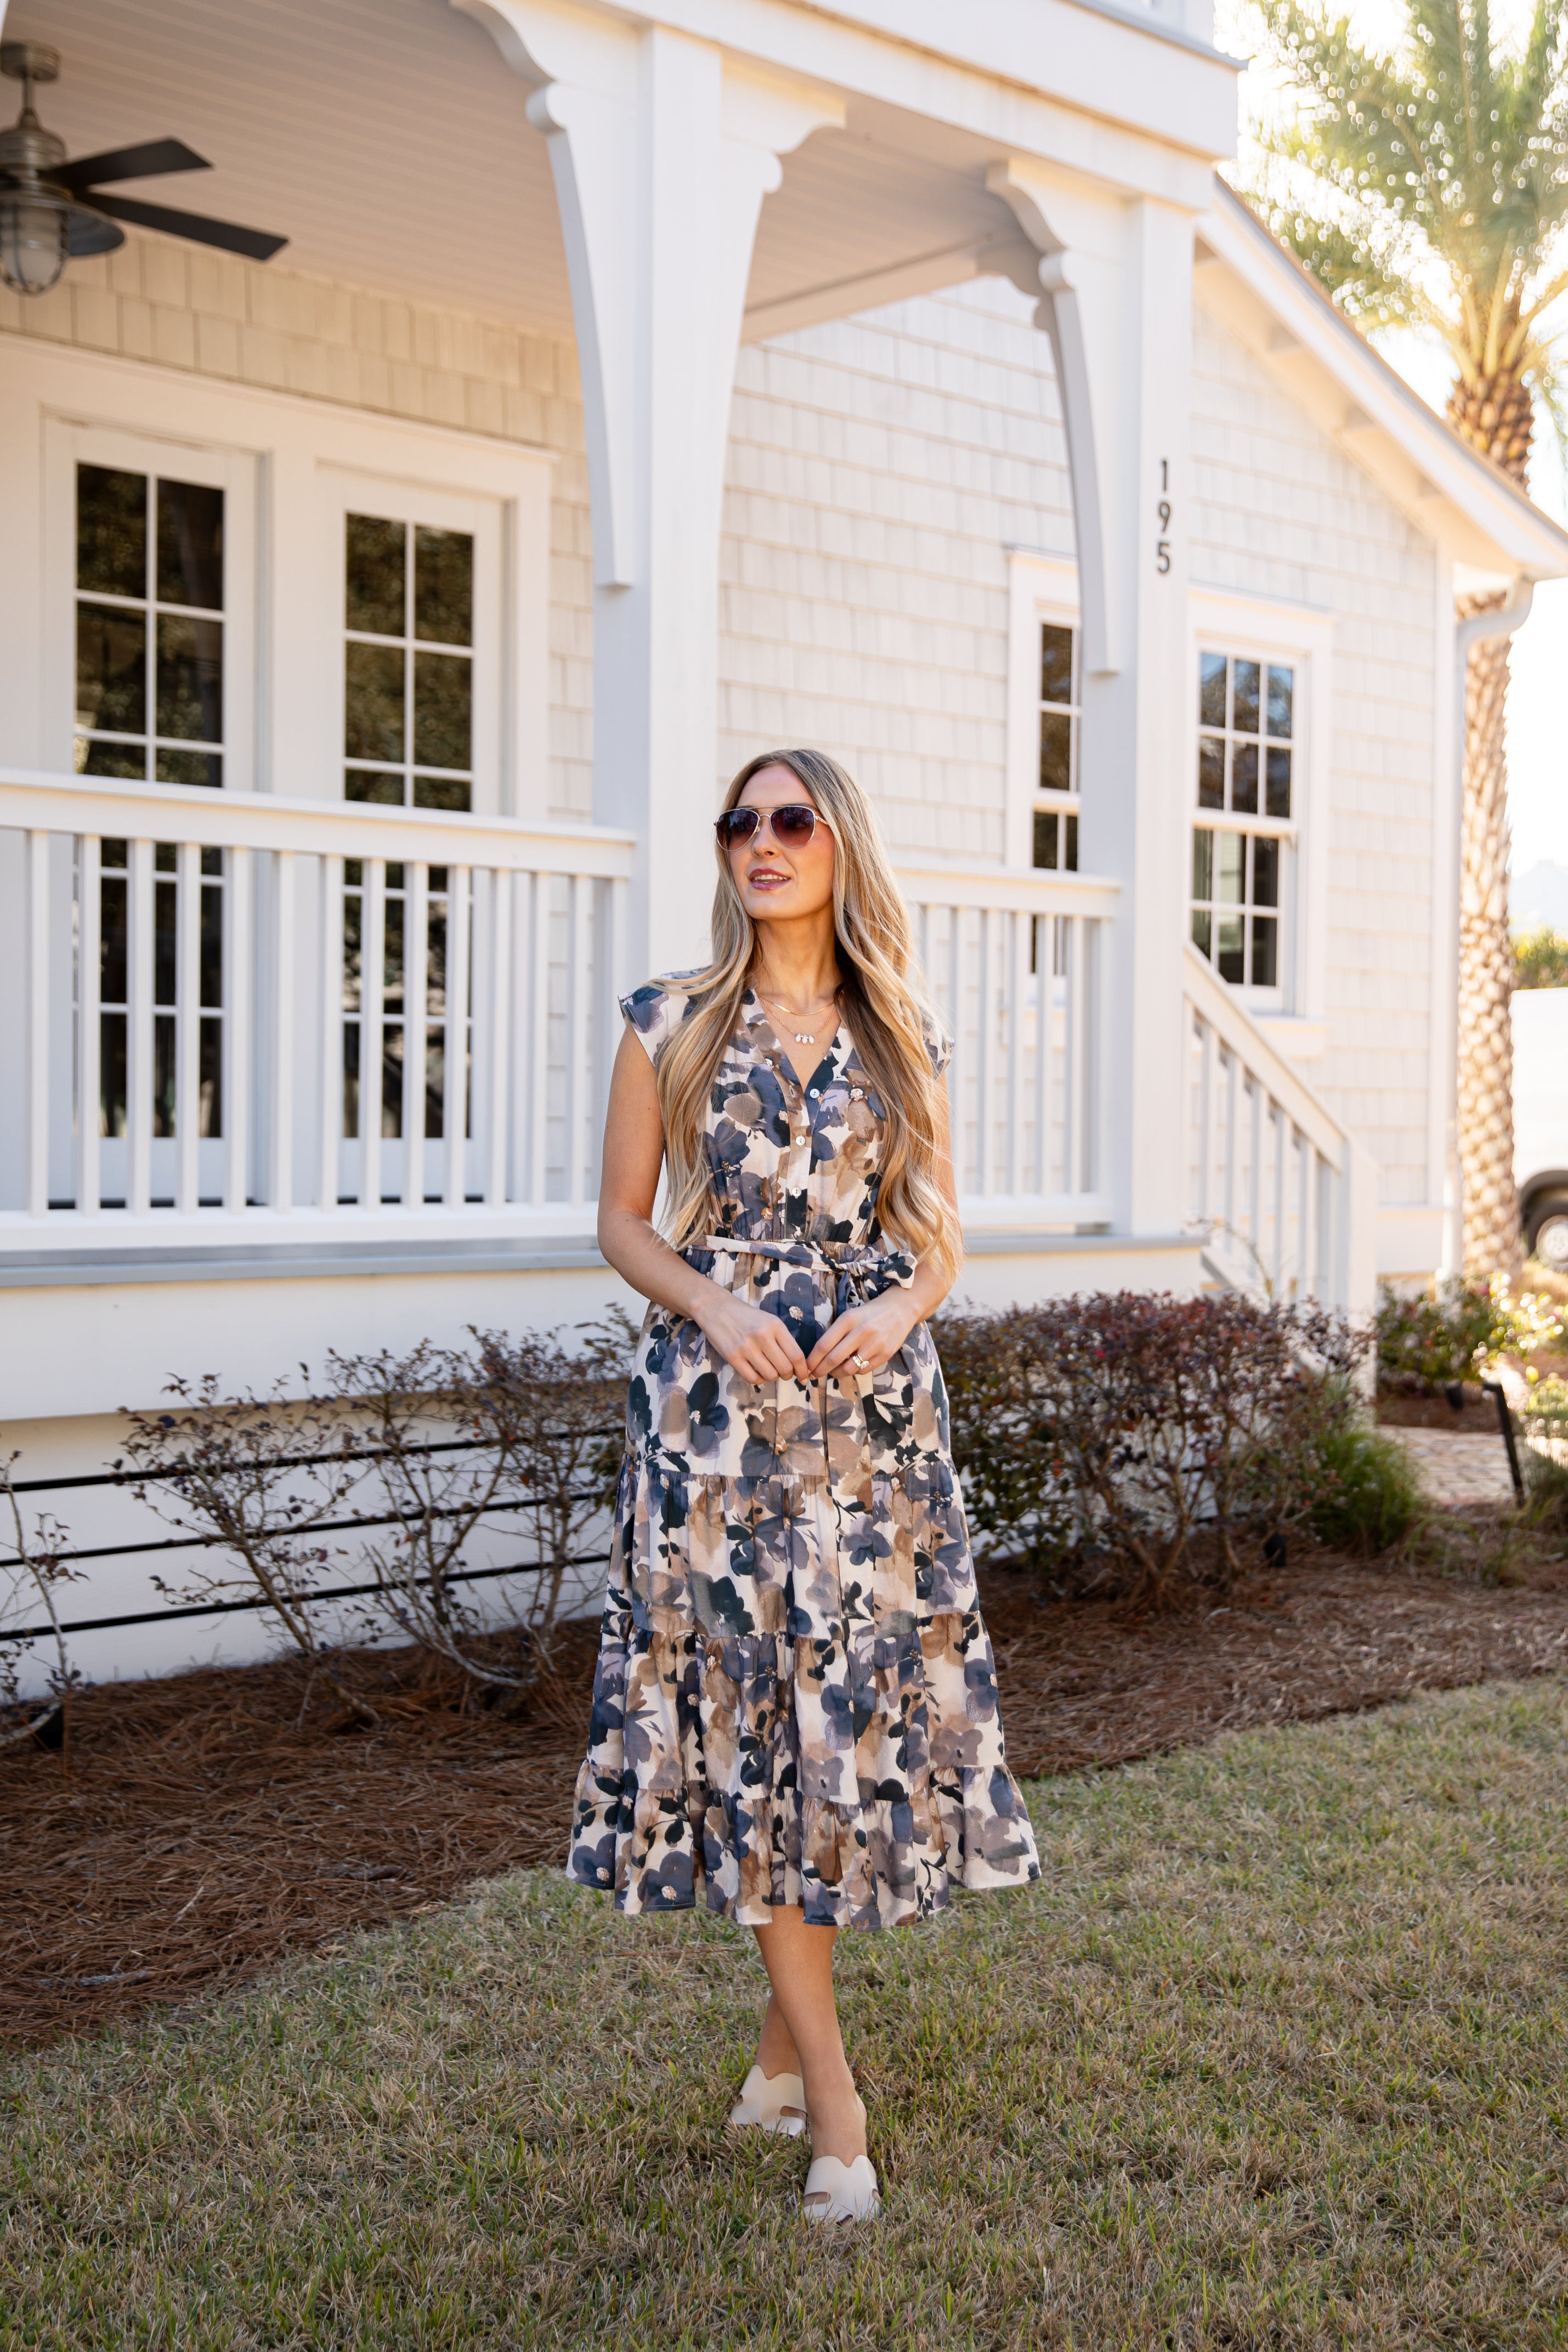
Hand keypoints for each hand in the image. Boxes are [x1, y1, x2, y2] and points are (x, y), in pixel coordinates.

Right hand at [694, 1288, 809, 1385]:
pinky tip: (757, 1372)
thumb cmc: (746, 1316)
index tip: (804, 1376)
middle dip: (788, 1375)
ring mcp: (746, 1347)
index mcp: (775, 1325)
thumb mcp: (769, 1320)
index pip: (796, 1355)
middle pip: (785, 1368)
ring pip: (770, 1375)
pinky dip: (759, 1379)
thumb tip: (797, 1364)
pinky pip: (753, 1379)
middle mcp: (762, 1336)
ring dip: (773, 1377)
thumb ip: (782, 1339)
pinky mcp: (732, 1356)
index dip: (803, 1370)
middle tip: (785, 1373)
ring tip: (768, 1369)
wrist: (716, 1308)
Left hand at [805, 1291, 919, 1380]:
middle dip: (820, 1370)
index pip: (824, 1345)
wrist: (900, 1309)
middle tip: (814, 1375)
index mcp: (848, 1320)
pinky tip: (852, 1365)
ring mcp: (874, 1344)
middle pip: (833, 1359)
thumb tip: (818, 1356)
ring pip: (848, 1368)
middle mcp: (861, 1332)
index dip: (812, 1360)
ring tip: (833, 1371)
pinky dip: (854, 1371)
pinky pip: (863, 1370)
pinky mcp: (885, 1354)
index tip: (806, 1367)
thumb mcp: (850, 1315)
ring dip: (836, 1373)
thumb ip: (836, 1333)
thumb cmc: (869, 1313)